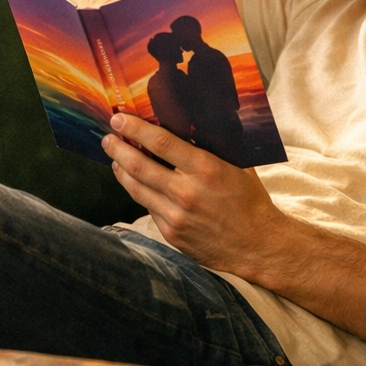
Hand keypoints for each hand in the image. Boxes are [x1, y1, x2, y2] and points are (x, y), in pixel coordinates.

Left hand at [102, 113, 289, 277]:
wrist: (257, 246)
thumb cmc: (250, 201)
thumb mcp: (238, 166)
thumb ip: (213, 147)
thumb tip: (190, 124)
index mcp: (206, 169)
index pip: (161, 143)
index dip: (135, 129)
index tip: (120, 119)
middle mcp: (186, 192)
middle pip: (139, 166)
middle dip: (118, 149)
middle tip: (107, 138)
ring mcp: (176, 215)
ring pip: (136, 188)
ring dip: (121, 170)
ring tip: (114, 158)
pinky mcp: (171, 233)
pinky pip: (148, 207)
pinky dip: (138, 192)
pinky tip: (134, 183)